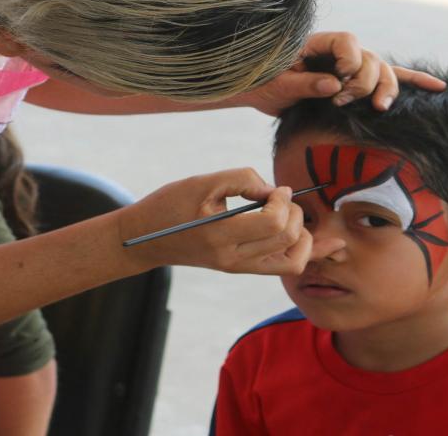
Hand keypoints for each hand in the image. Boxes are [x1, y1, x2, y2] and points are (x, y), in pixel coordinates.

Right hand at [118, 168, 311, 275]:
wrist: (146, 239)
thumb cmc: (170, 205)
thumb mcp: (202, 182)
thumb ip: (242, 179)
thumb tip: (274, 191)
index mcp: (219, 235)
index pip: (274, 223)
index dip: (282, 199)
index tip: (272, 188)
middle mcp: (232, 258)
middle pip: (288, 239)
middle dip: (294, 212)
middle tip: (279, 197)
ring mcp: (238, 267)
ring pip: (294, 261)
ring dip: (301, 234)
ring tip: (285, 214)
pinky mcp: (240, 268)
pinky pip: (283, 266)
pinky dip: (295, 248)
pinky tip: (285, 228)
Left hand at [235, 31, 446, 115]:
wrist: (261, 90)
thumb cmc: (265, 83)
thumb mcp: (278, 84)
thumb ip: (304, 84)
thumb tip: (334, 84)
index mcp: (319, 43)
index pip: (348, 42)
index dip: (349, 62)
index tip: (338, 83)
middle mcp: (341, 52)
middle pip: (370, 60)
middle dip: (363, 83)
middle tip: (342, 103)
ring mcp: (352, 66)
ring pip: (383, 71)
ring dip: (386, 89)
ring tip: (379, 108)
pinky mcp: (357, 81)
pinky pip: (389, 77)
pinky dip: (412, 81)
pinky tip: (436, 87)